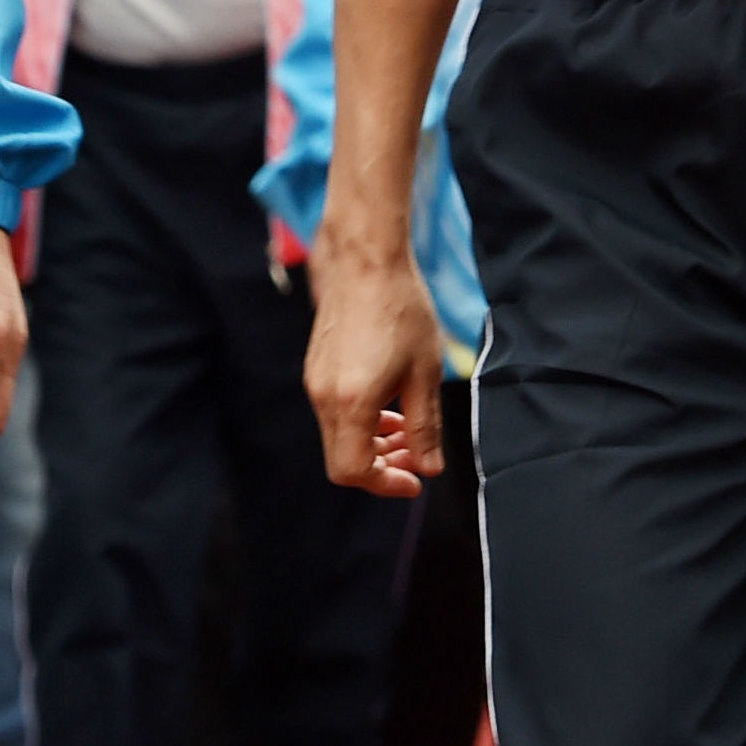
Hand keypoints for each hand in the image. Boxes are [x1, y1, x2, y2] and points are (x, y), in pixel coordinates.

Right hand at [302, 227, 442, 497]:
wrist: (367, 260)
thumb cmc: (401, 310)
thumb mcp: (425, 373)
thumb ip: (425, 427)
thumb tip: (430, 467)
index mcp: (351, 402)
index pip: (355, 471)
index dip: (386, 484)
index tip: (416, 479)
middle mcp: (324, 397)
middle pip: (343, 460)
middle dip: (382, 467)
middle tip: (418, 456)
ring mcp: (315, 382)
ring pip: (338, 437)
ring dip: (372, 445)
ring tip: (407, 431)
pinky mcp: (316, 368)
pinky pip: (334, 413)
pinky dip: (361, 423)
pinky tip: (388, 405)